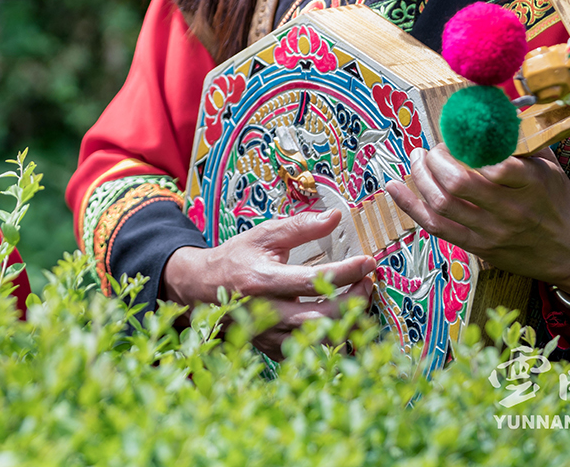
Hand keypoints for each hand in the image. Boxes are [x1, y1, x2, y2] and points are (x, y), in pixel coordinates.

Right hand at [161, 209, 375, 355]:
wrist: (201, 288)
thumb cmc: (235, 258)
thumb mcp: (264, 234)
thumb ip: (300, 226)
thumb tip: (336, 217)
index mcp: (264, 281)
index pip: (315, 281)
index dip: (347, 273)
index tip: (368, 262)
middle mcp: (267, 313)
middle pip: (322, 317)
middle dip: (354, 301)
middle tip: (368, 282)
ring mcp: (269, 336)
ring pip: (319, 341)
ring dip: (348, 323)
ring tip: (360, 302)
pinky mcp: (272, 349)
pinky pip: (309, 351)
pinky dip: (330, 338)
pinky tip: (340, 320)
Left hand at [385, 145, 569, 298]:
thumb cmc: (560, 203)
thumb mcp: (550, 167)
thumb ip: (523, 139)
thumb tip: (496, 105)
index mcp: (530, 184)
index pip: (495, 164)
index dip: (469, 146)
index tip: (460, 135)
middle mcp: (509, 209)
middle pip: (458, 183)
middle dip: (436, 159)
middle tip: (433, 148)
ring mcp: (491, 231)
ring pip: (442, 204)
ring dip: (420, 177)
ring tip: (417, 158)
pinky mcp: (478, 247)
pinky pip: (436, 227)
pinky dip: (410, 206)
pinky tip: (394, 188)